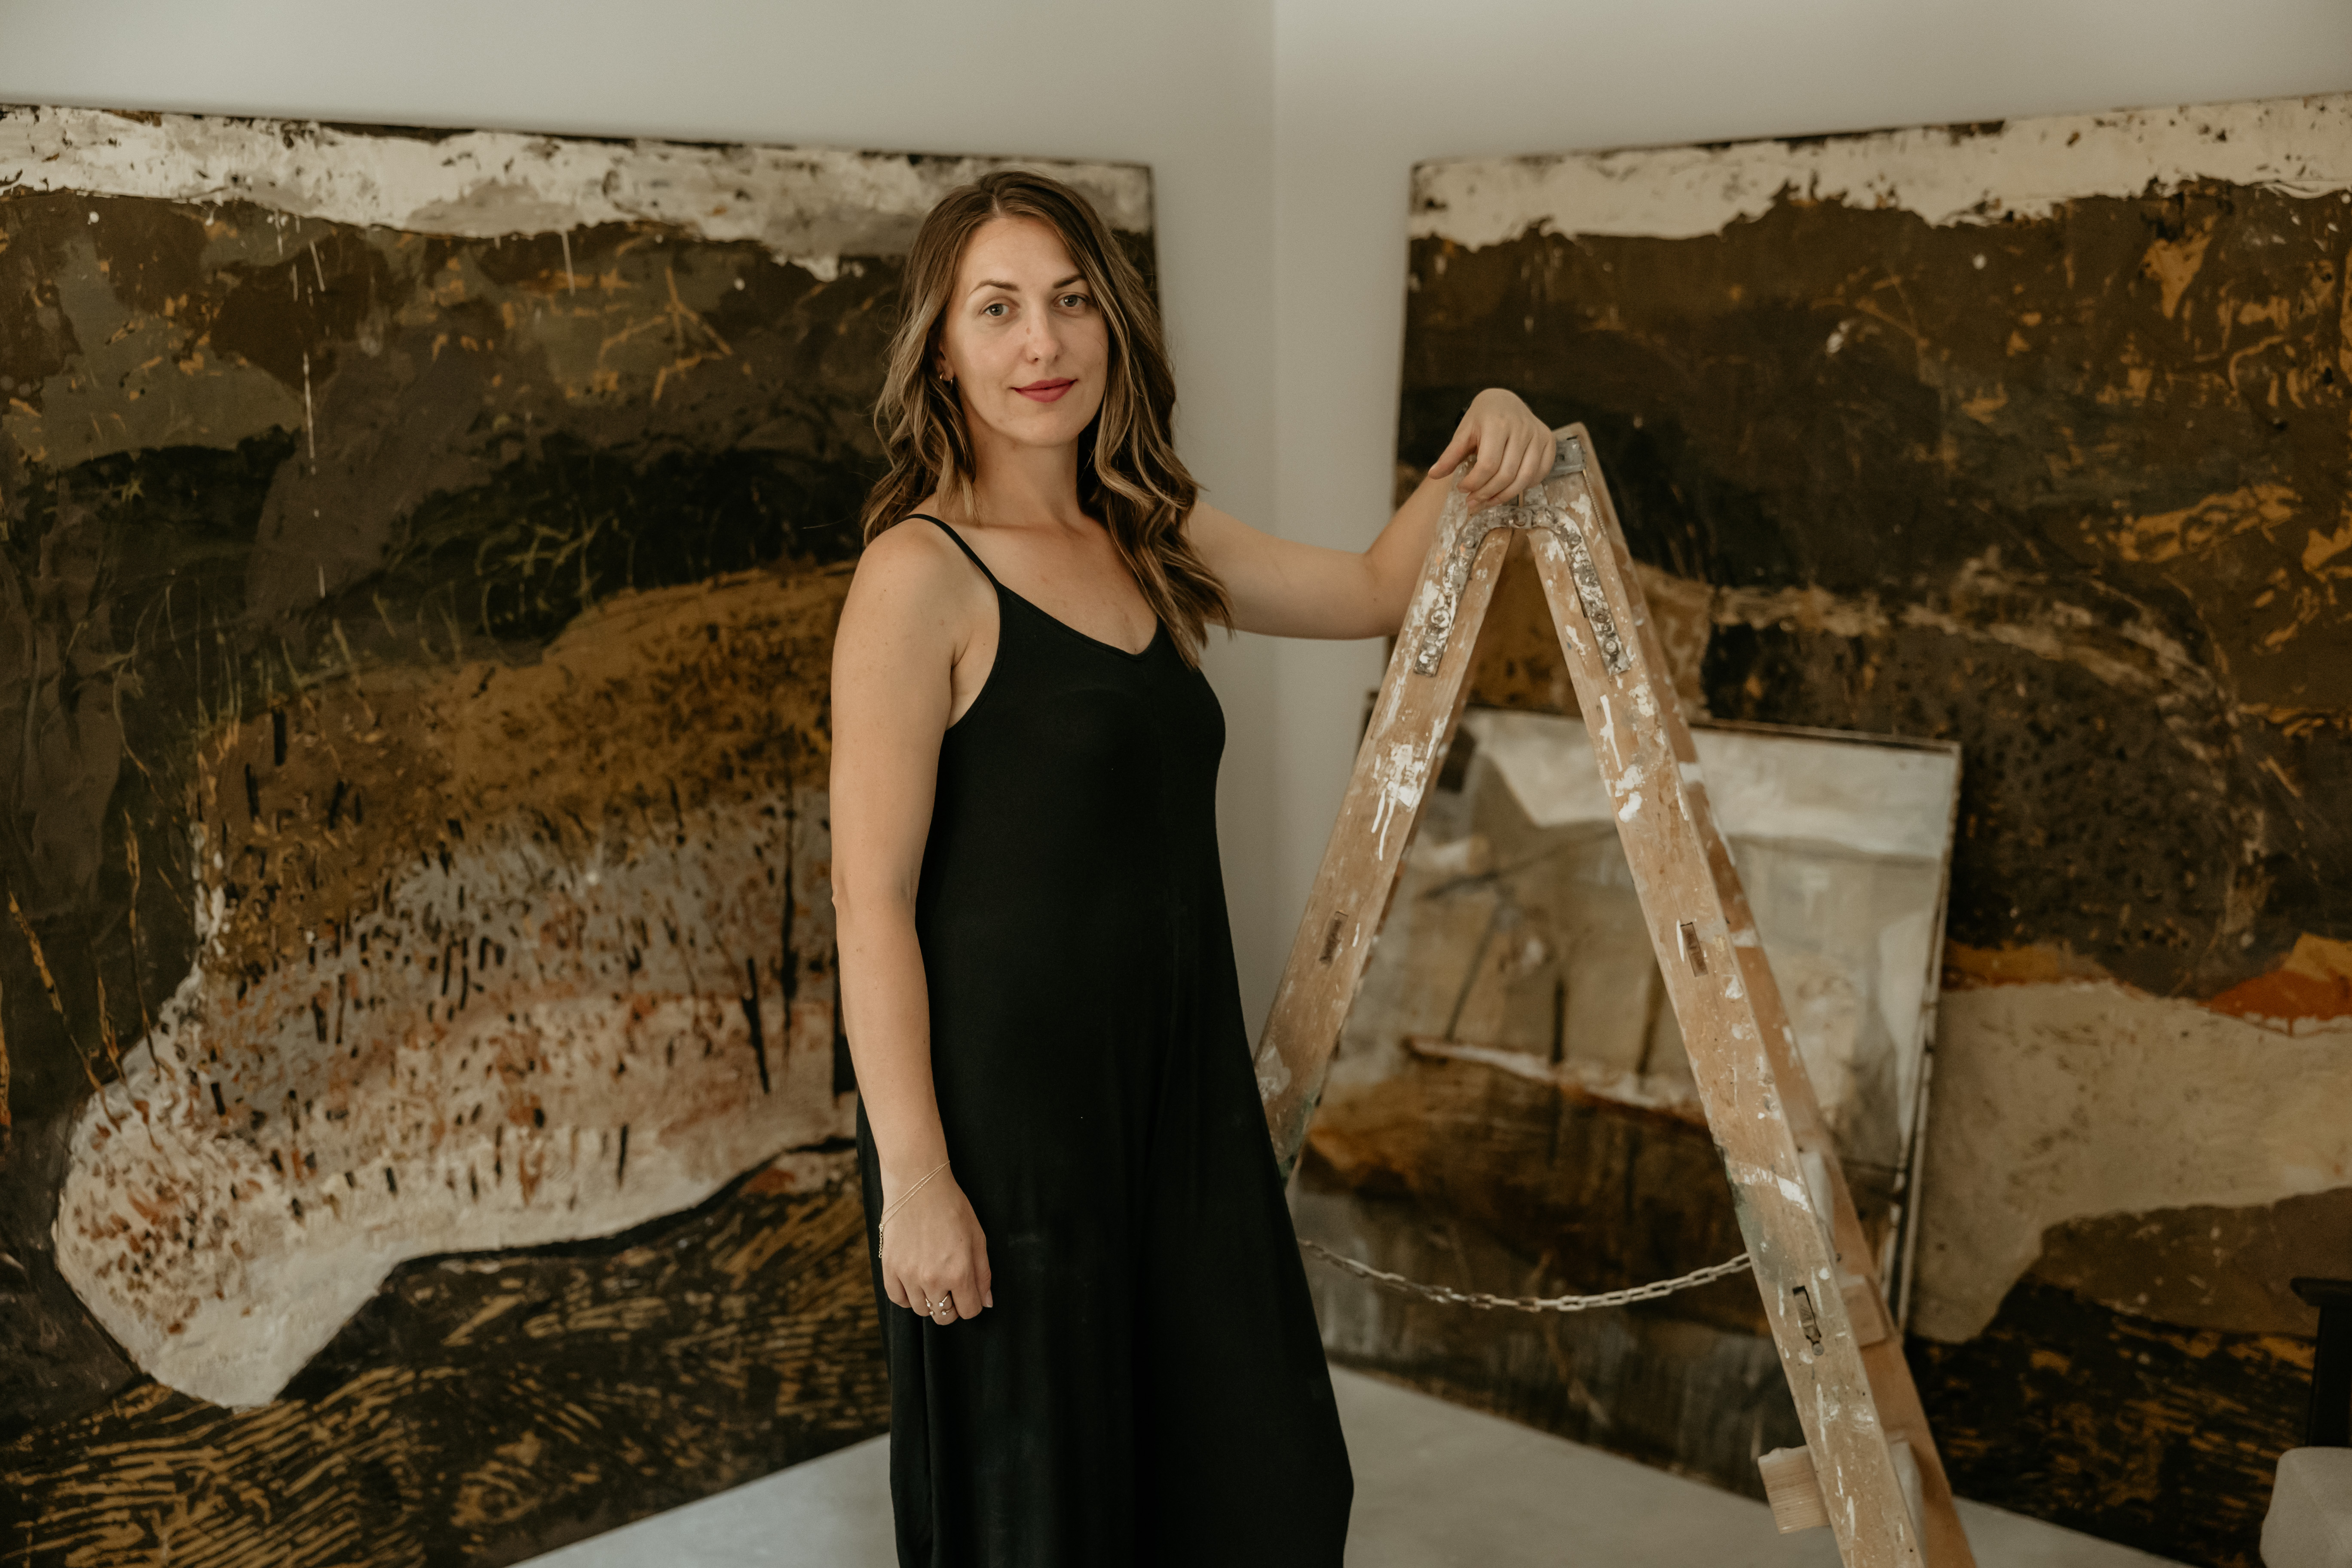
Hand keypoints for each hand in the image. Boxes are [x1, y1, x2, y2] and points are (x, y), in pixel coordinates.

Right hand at [878, 1166, 992, 1324]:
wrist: (918, 1185)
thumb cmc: (952, 1208)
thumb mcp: (977, 1238)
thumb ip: (983, 1273)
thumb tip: (985, 1302)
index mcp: (959, 1272)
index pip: (969, 1311)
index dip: (971, 1304)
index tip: (968, 1292)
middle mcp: (933, 1279)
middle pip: (943, 1316)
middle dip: (951, 1307)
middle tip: (950, 1288)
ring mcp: (908, 1275)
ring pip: (921, 1310)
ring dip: (929, 1299)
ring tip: (932, 1277)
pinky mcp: (889, 1268)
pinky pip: (898, 1299)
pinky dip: (907, 1295)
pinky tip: (914, 1280)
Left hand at [1430, 389, 1557, 509]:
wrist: (1504, 400)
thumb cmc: (1481, 418)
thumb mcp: (1463, 432)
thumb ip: (1450, 455)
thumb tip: (1433, 475)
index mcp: (1497, 423)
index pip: (1488, 464)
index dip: (1474, 483)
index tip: (1462, 488)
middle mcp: (1521, 428)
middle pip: (1506, 474)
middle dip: (1487, 493)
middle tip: (1472, 501)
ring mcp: (1538, 434)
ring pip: (1525, 478)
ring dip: (1505, 496)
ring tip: (1487, 501)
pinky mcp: (1548, 440)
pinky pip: (1540, 473)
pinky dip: (1525, 486)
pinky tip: (1508, 488)